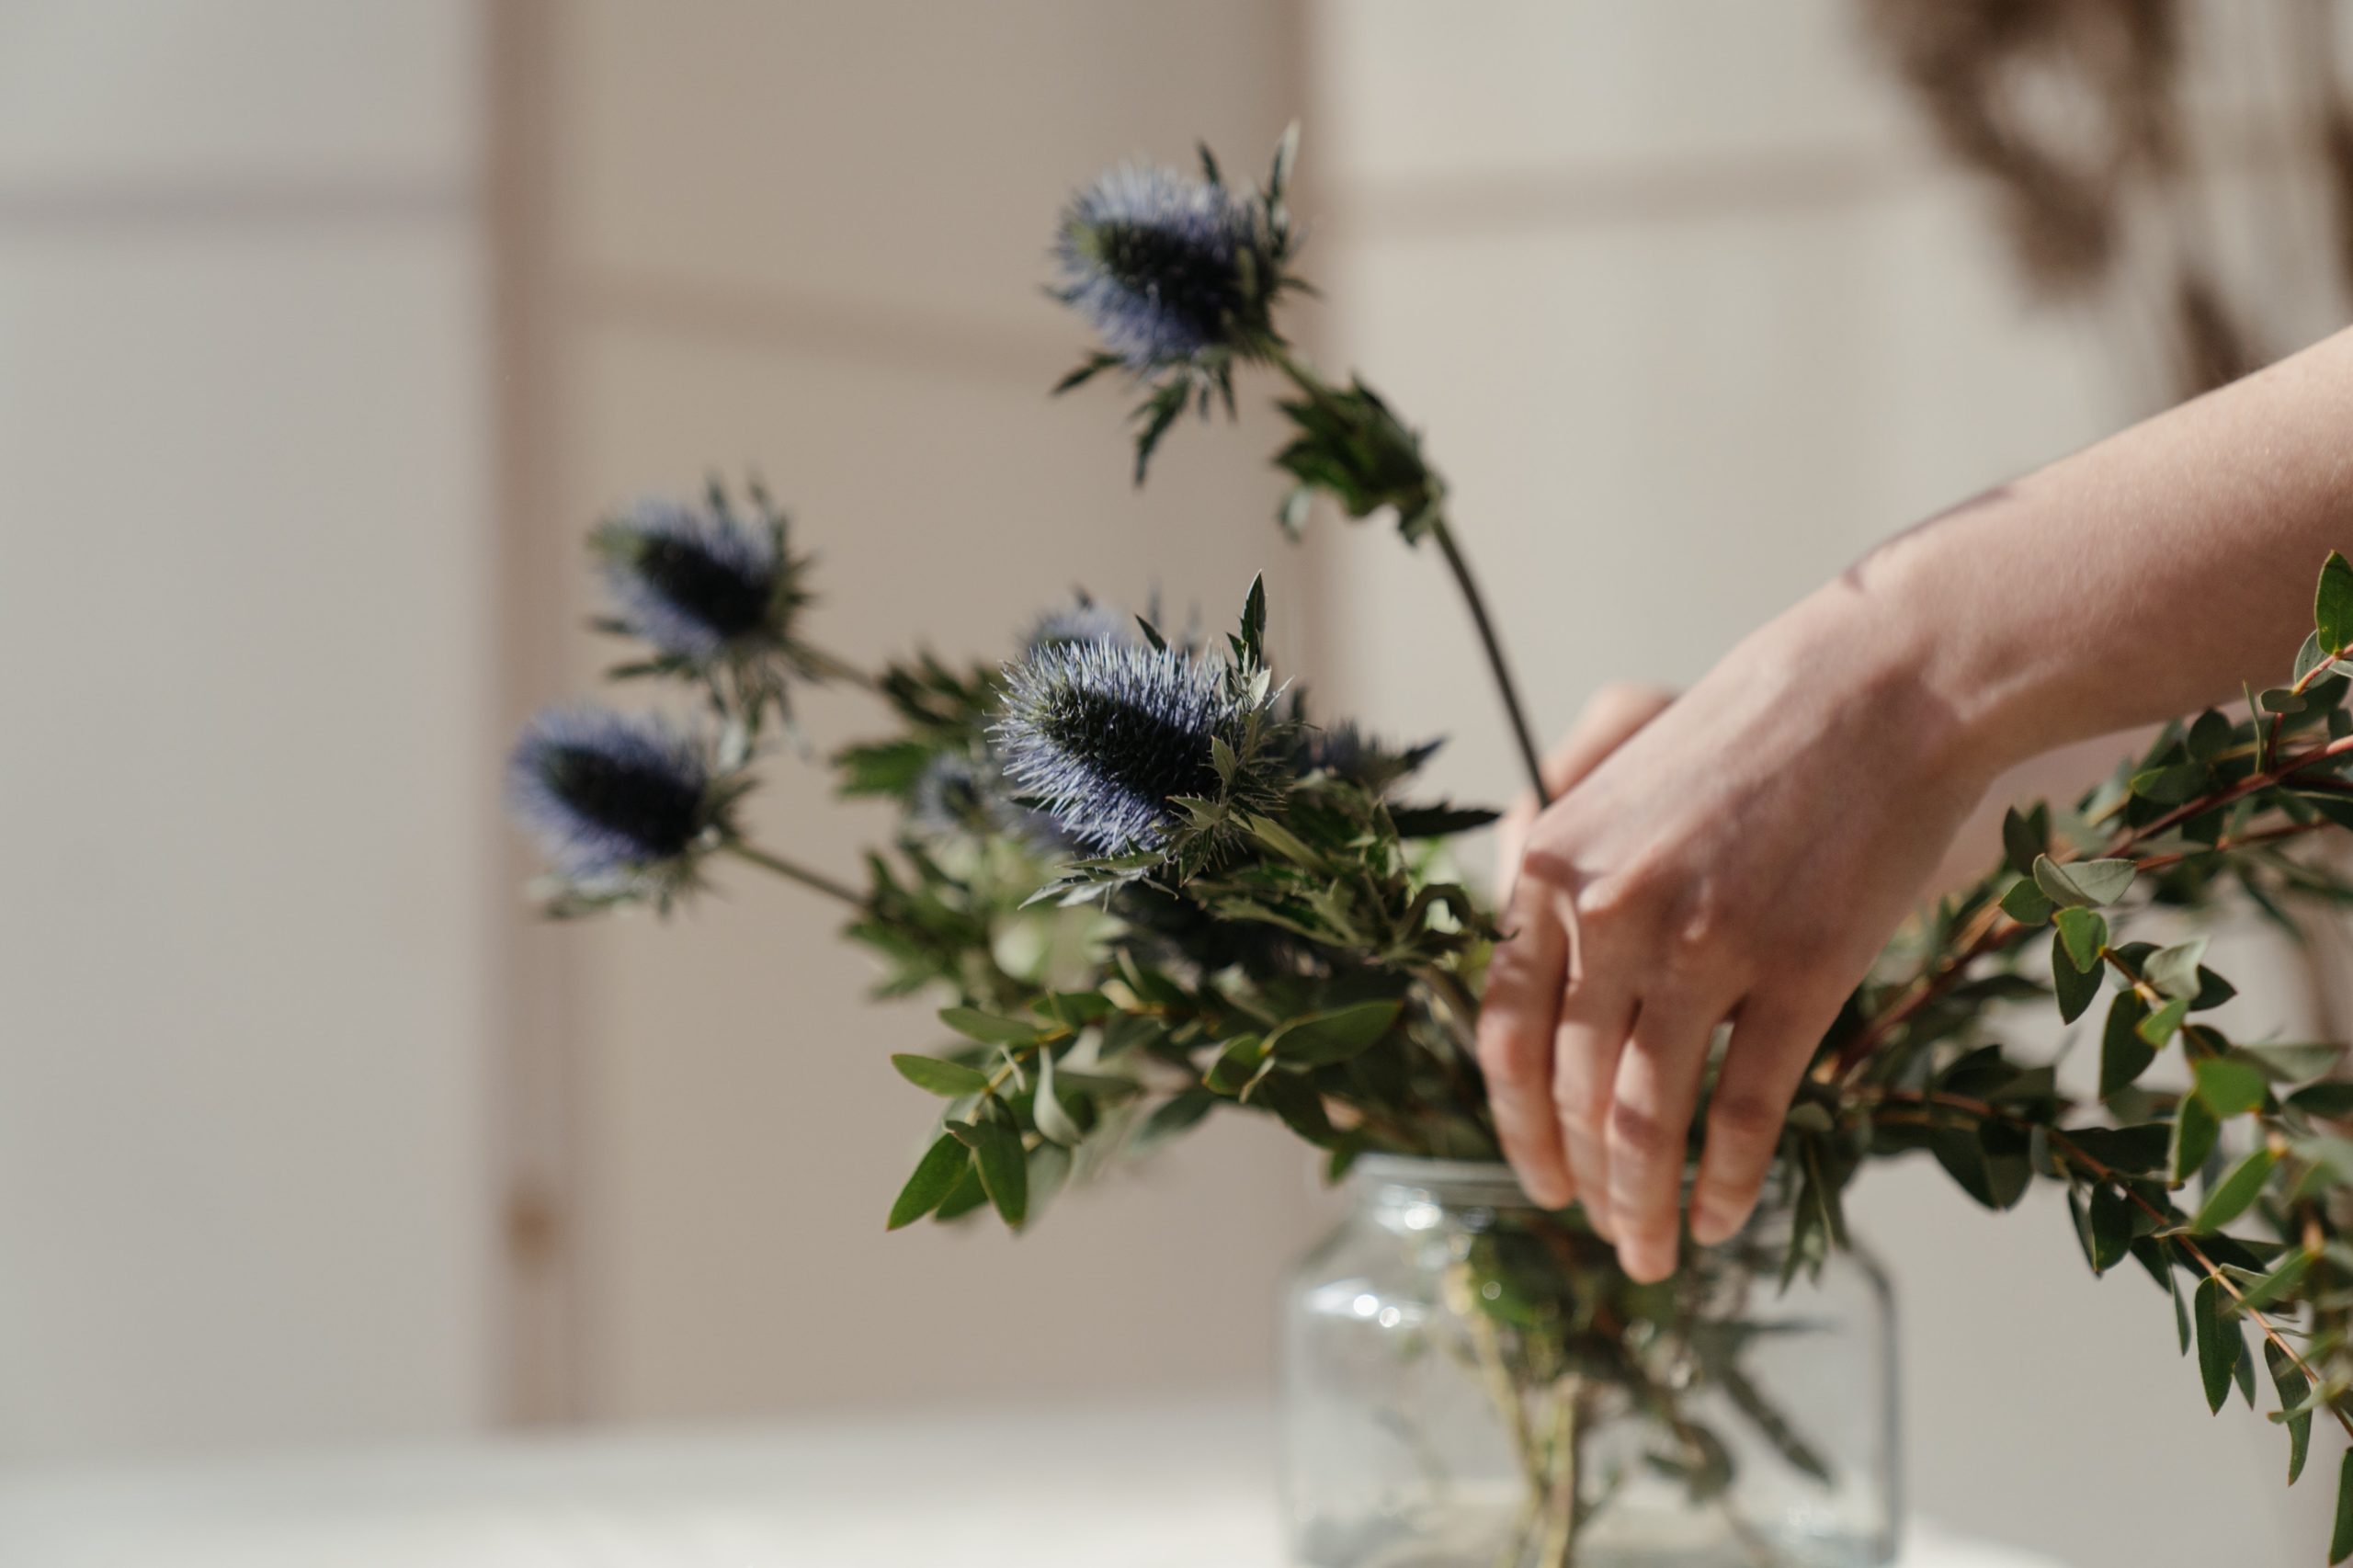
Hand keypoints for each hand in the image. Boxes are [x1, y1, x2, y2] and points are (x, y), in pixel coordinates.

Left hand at [1476, 594, 2001, 1281]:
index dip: (1513, 1123)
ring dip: (1641, 1205)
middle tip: (1602, 1229)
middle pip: (1568, 1088)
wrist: (1880, 685)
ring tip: (1651, 1253)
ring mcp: (1704, 946)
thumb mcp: (1614, 779)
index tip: (1537, 1176)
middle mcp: (1610, 912)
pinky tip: (1720, 1219)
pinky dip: (1723, 1180)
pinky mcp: (1799, 971)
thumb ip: (1560, 872)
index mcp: (1550, 869)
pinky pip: (1742, 1110)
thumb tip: (1529, 981)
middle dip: (1582, 1179)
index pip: (1502, 1032)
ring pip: (1643, 1117)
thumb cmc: (1748, 729)